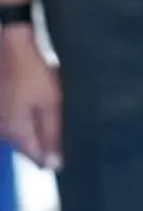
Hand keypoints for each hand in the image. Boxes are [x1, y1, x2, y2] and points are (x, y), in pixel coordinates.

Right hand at [1, 24, 61, 168]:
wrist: (11, 46)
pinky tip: (37, 96)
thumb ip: (52, 135)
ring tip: (48, 101)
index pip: (36, 158)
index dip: (54, 154)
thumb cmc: (33, 72)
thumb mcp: (51, 103)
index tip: (69, 145)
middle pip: (28, 145)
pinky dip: (29, 113)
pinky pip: (16, 120)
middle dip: (46, 136)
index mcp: (15, 132)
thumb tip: (54, 164)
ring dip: (38, 123)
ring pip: (23, 132)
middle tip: (59, 114)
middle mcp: (2, 131)